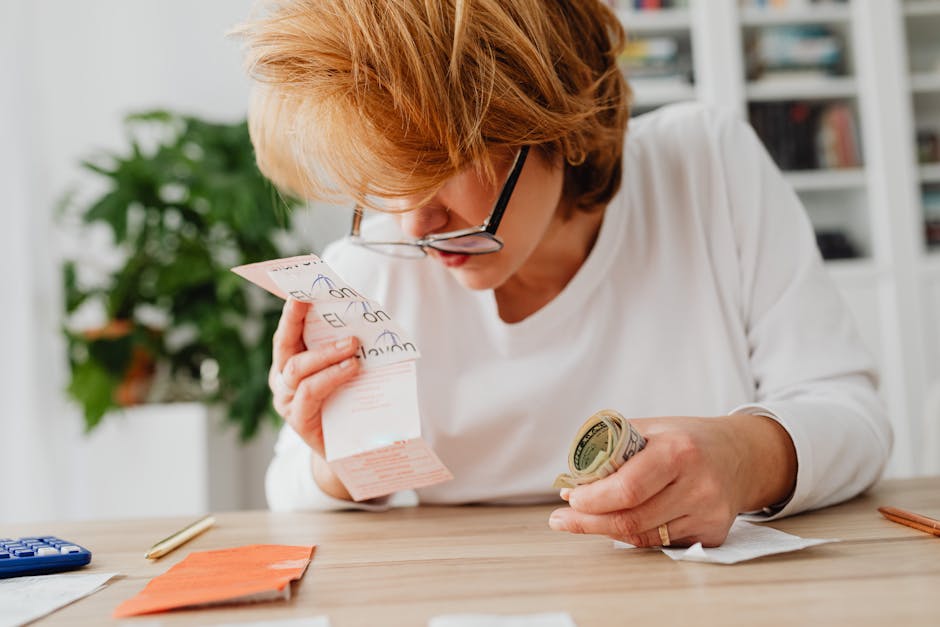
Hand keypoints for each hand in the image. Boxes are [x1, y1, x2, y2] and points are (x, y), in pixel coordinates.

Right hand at [269, 298, 360, 463]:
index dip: (292, 310)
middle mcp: (282, 378)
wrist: (352, 449)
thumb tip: (368, 319)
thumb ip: (348, 349)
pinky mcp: (297, 420)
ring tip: (352, 346)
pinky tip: (351, 369)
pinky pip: (309, 393)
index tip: (301, 288)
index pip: (288, 331)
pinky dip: (331, 377)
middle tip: (318, 302)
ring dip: (326, 353)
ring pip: (298, 368)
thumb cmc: (349, 402)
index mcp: (290, 361)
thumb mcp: (348, 370)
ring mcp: (287, 400)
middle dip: (297, 320)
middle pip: (285, 344)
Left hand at [548, 415, 796, 546]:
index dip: (592, 499)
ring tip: (583, 520)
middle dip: (589, 521)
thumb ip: (612, 450)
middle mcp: (698, 485)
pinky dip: (635, 535)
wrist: (740, 455)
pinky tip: (620, 523)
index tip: (570, 497)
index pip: (627, 488)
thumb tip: (572, 483)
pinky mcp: (712, 534)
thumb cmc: (686, 439)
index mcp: (678, 451)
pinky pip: (660, 543)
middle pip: (631, 519)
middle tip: (563, 518)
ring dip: (606, 530)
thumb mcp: (650, 428)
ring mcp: (708, 514)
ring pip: (642, 537)